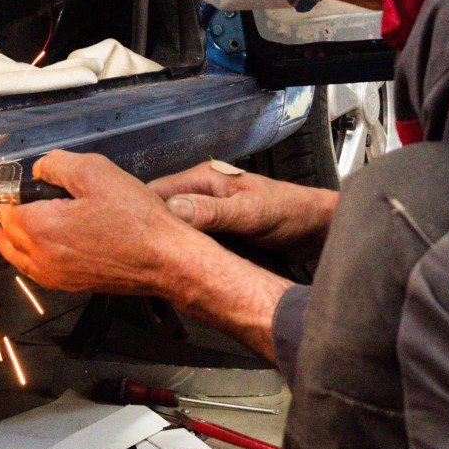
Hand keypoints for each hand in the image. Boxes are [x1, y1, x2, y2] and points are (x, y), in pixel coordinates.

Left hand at [0, 150, 207, 296]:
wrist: (165, 259)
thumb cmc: (135, 218)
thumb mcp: (94, 171)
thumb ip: (56, 164)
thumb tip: (38, 170)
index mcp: (40, 228)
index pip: (5, 208)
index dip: (8, 192)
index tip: (15, 183)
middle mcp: (41, 257)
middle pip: (8, 233)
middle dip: (8, 214)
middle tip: (15, 198)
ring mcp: (56, 276)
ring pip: (18, 257)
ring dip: (12, 238)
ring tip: (10, 225)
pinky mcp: (71, 285)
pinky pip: (36, 271)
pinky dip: (29, 257)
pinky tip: (36, 247)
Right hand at [148, 162, 337, 252]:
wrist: (316, 230)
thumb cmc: (290, 212)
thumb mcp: (250, 212)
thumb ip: (212, 212)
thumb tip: (173, 210)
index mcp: (203, 178)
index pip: (157, 193)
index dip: (143, 215)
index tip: (133, 239)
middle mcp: (201, 194)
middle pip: (162, 213)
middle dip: (152, 234)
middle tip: (143, 260)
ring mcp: (207, 215)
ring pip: (175, 231)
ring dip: (169, 247)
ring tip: (156, 267)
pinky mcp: (215, 234)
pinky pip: (191, 244)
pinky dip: (184, 255)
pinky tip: (180, 269)